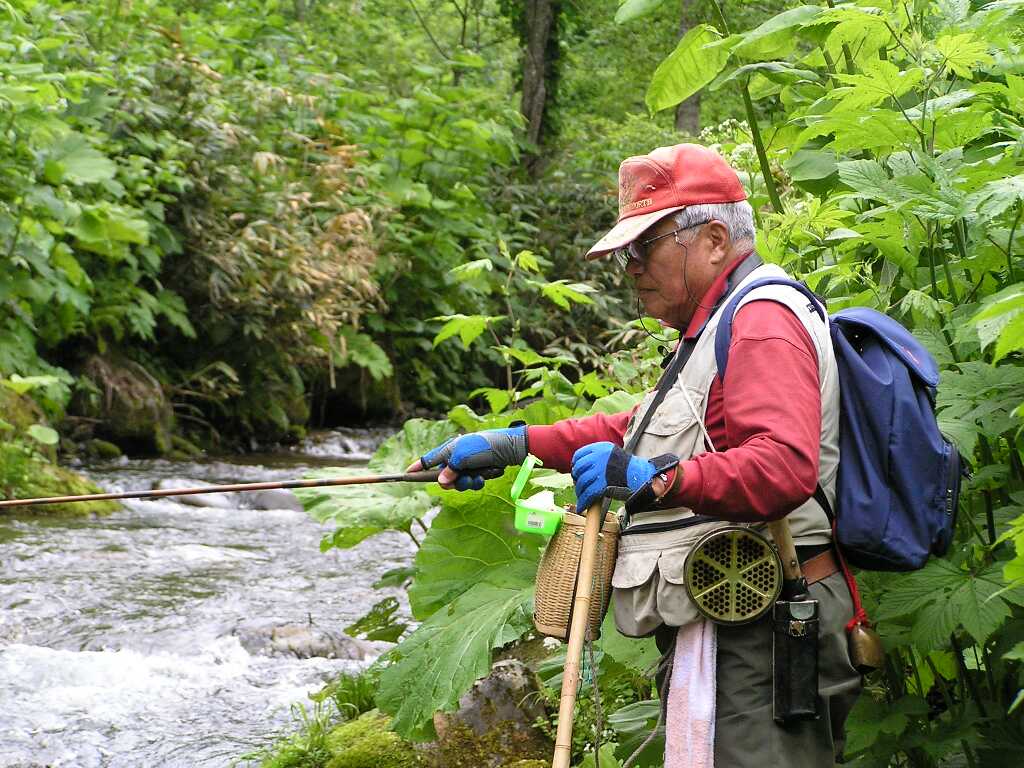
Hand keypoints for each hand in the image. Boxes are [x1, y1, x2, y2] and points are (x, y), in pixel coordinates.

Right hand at [406, 426, 526, 490]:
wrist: (509, 448)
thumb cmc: (484, 446)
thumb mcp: (463, 456)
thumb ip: (450, 469)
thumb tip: (441, 481)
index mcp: (449, 449)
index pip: (428, 460)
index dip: (417, 468)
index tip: (406, 474)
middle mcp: (456, 458)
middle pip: (443, 477)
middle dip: (452, 482)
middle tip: (458, 481)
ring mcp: (467, 465)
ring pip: (458, 483)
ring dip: (467, 483)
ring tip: (477, 477)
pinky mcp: (478, 471)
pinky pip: (471, 483)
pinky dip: (477, 482)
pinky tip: (483, 477)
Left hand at [570, 442, 678, 512]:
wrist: (642, 477)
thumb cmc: (629, 469)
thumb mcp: (613, 456)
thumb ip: (599, 458)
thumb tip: (582, 468)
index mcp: (601, 448)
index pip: (579, 454)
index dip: (575, 464)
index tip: (577, 471)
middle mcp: (599, 457)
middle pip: (579, 469)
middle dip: (577, 479)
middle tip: (579, 485)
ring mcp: (601, 471)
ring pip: (582, 483)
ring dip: (580, 492)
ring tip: (582, 497)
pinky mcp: (603, 484)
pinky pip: (588, 494)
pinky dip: (583, 501)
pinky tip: (582, 506)